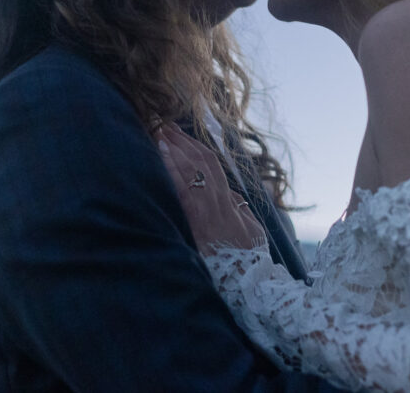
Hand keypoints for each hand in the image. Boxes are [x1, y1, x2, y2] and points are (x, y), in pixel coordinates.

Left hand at [157, 124, 265, 253]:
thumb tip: (234, 196)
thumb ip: (241, 210)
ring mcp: (207, 212)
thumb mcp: (251, 231)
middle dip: (181, 141)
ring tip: (158, 134)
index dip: (195, 146)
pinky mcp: (196, 224)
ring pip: (191, 171)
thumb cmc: (249, 261)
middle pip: (199, 162)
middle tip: (163, 125)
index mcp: (231, 202)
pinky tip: (161, 158)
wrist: (248, 283)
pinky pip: (182, 191)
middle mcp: (219, 202)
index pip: (212, 165)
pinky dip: (171, 172)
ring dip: (174, 150)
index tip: (180, 133)